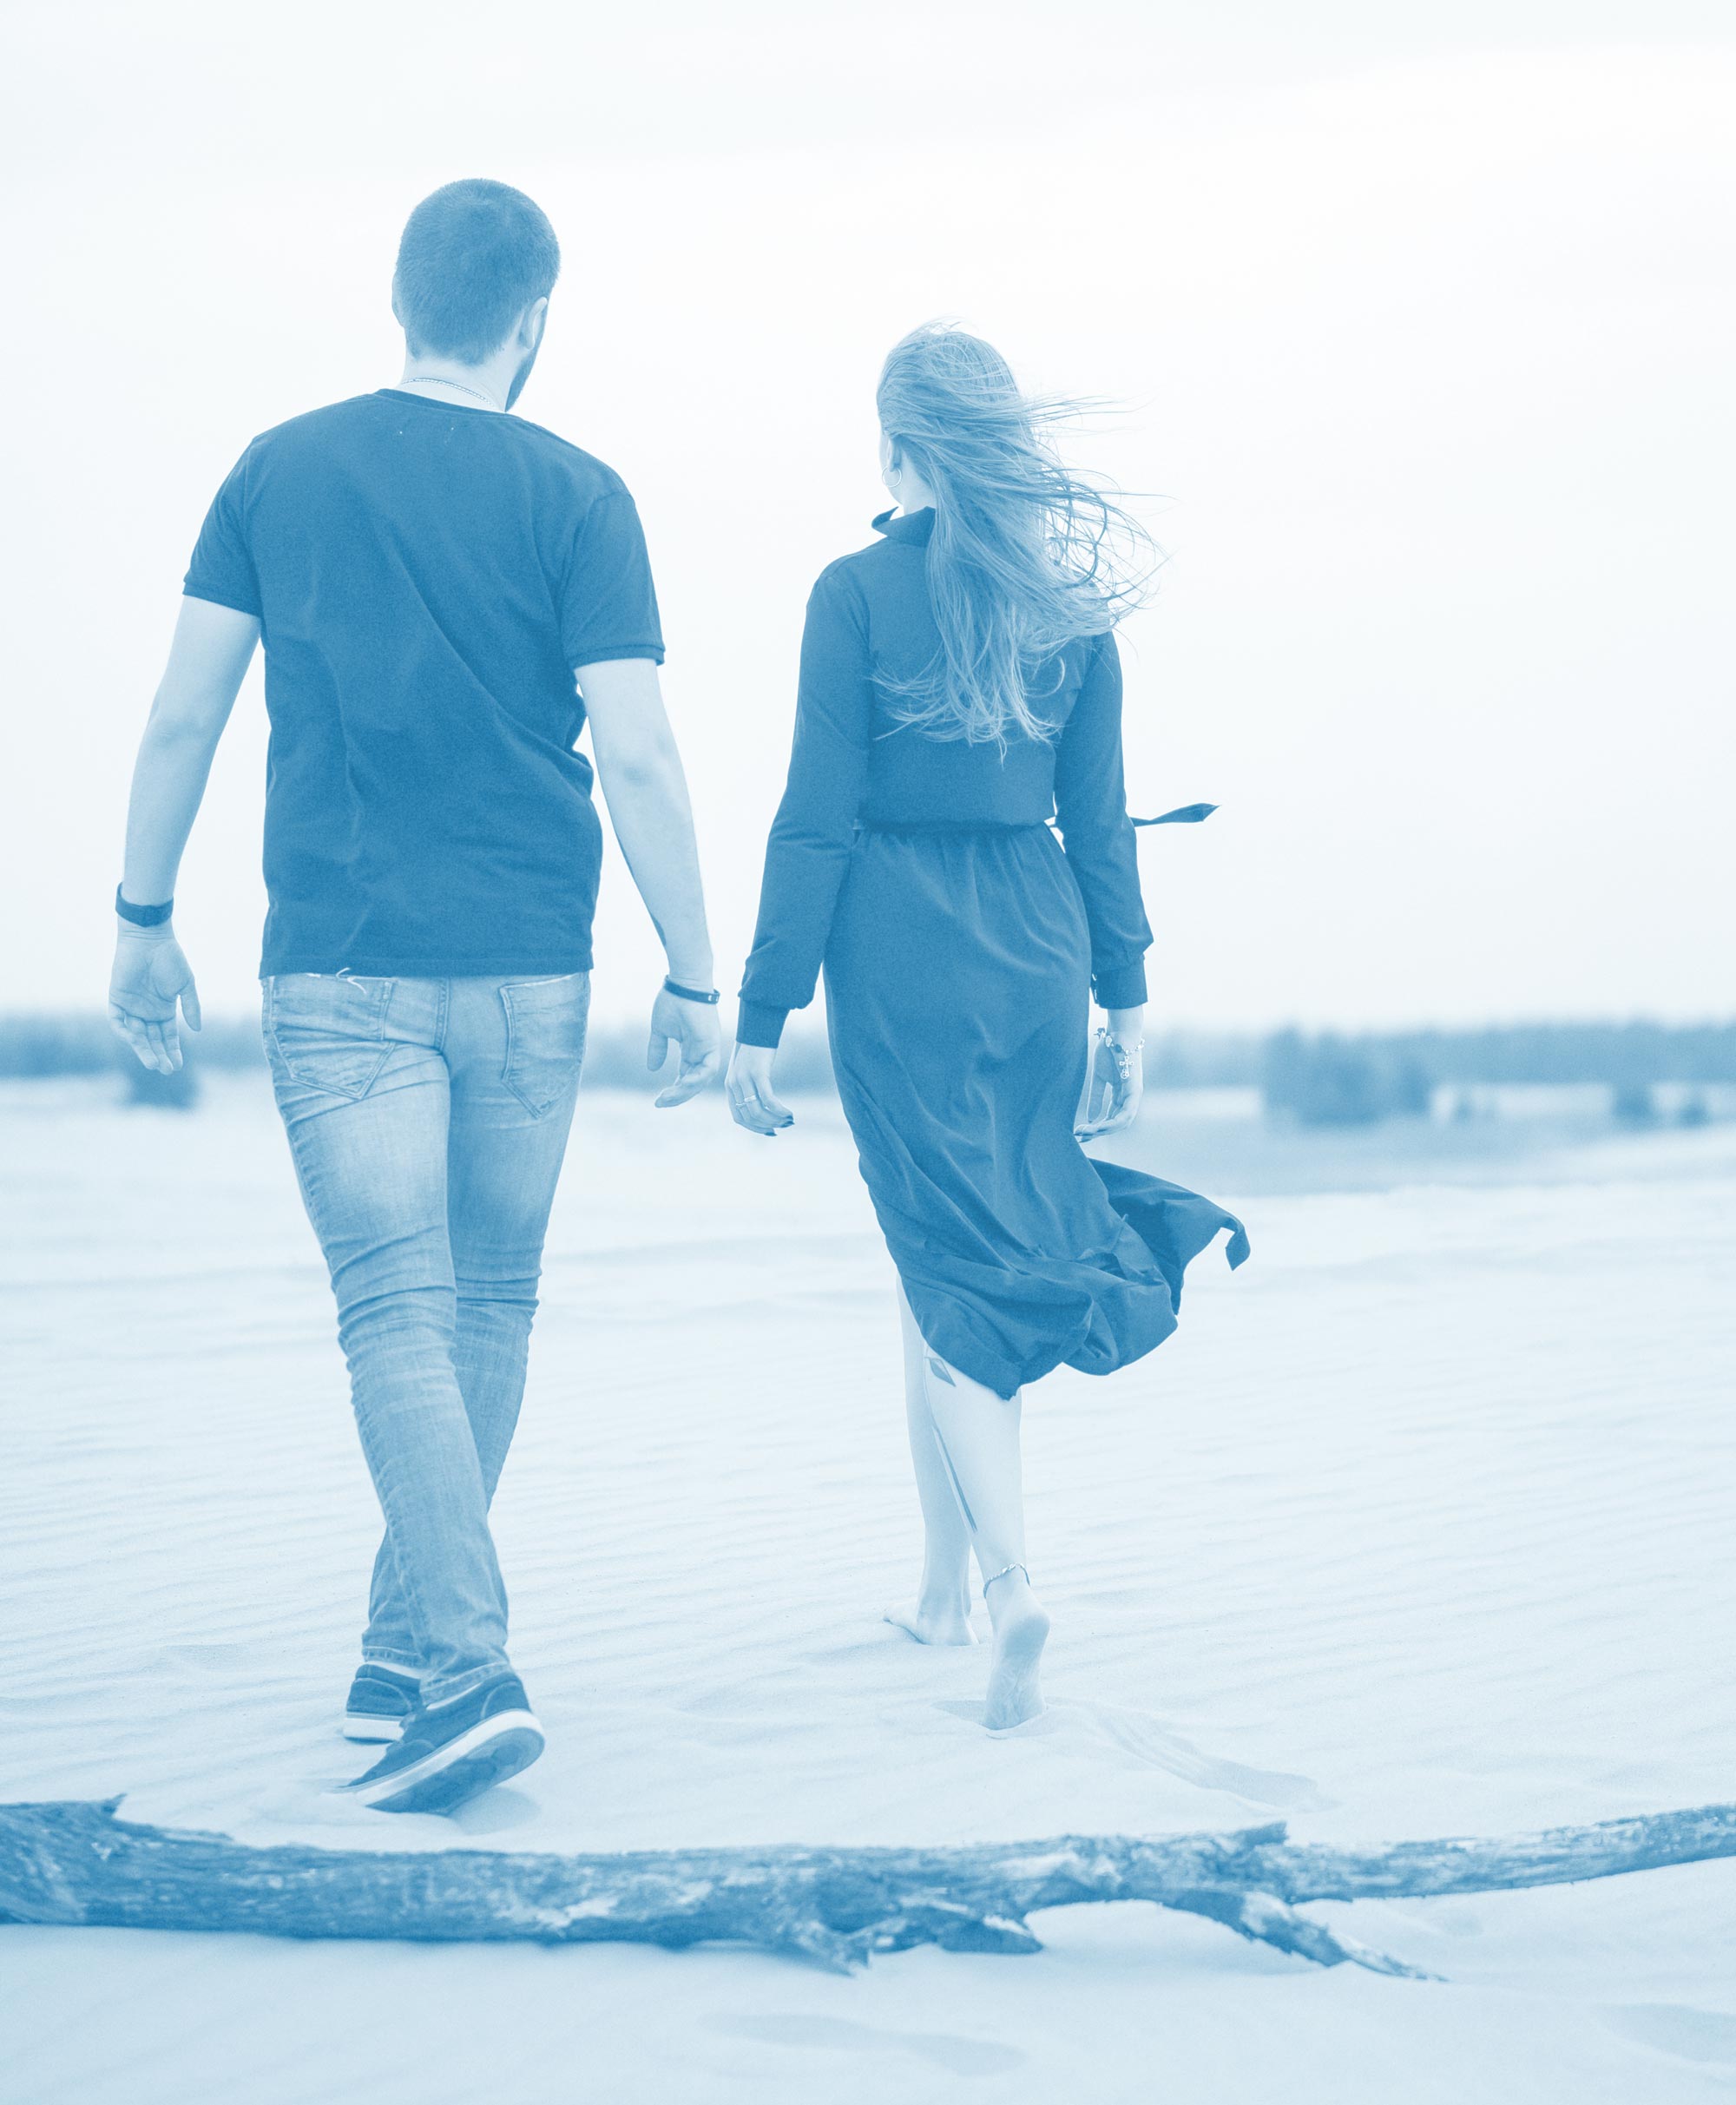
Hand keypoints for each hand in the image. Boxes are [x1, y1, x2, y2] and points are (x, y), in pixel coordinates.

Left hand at [109, 927, 200, 1072]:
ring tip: (152, 1062)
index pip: (168, 1036)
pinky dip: (123, 1031)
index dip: (172, 1050)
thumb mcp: (186, 985)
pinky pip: (117, 1020)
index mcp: (164, 1010)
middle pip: (152, 1040)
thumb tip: (197, 1030)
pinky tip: (134, 1040)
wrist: (149, 939)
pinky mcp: (117, 999)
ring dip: (142, 1049)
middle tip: (164, 1070)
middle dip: (158, 1055)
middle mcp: (147, 1012)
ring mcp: (131, 1007)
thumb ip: (191, 1007)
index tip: (177, 1065)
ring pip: (136, 1035)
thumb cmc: (170, 958)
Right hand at [646, 984, 720, 1106]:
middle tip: (660, 1103)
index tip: (658, 1100)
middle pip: (693, 1082)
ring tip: (668, 1097)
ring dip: (685, 1091)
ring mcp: (708, 1048)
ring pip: (701, 1079)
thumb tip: (652, 1068)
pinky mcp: (712, 1044)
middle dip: (678, 1095)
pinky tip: (681, 1084)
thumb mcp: (660, 1030)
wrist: (682, 984)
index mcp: (691, 1050)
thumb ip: (658, 1049)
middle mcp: (701, 1052)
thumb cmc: (672, 1001)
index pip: (685, 1077)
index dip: (673, 1090)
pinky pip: (708, 1069)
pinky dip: (696, 1079)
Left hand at [726, 1042, 793, 1136]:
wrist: (757, 1026)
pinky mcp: (758, 1072)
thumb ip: (748, 1086)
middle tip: (783, 1125)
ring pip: (758, 1111)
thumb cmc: (755, 1048)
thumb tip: (762, 1104)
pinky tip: (788, 1112)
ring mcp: (745, 1079)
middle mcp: (734, 1085)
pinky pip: (768, 1099)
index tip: (770, 1131)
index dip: (754, 1128)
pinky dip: (779, 1109)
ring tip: (788, 1120)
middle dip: (768, 1125)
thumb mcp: (746, 1069)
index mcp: (730, 1087)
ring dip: (774, 1120)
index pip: (739, 1118)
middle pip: (749, 1117)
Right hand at [1075, 1024, 1143, 1139]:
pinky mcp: (1135, 1090)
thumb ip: (1096, 1098)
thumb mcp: (1098, 1079)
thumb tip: (1090, 1119)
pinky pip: (1127, 1113)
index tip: (1080, 1132)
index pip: (1111, 1117)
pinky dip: (1114, 1122)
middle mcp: (1130, 1097)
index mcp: (1122, 1094)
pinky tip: (1100, 1126)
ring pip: (1122, 1122)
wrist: (1117, 1034)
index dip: (1097, 1127)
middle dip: (1099, 1132)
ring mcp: (1134, 1095)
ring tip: (1087, 1131)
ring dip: (1104, 1130)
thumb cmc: (1109, 1051)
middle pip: (1117, 1123)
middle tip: (1081, 1137)